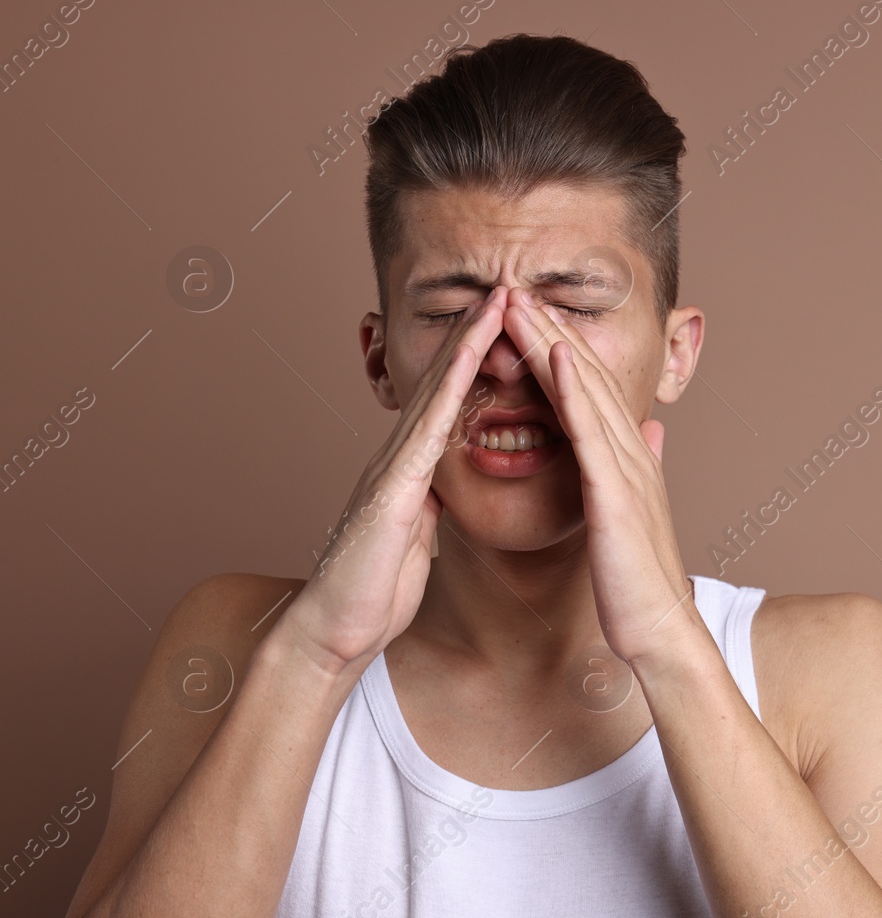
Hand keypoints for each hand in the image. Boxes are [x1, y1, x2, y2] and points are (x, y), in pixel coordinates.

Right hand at [279, 288, 510, 674]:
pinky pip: (426, 431)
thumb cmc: (374, 589)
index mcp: (412, 469)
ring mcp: (391, 468)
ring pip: (435, 392)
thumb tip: (441, 488)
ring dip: (467, 344)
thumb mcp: (415, 538)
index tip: (512, 323)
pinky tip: (469, 364)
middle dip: (476, 332)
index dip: (479, 359)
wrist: (334, 631)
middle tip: (509, 285)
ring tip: (498, 301)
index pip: (451, 401)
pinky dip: (449, 392)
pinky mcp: (391, 490)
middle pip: (443, 381)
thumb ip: (427, 505)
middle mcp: (399, 456)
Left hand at [503, 286, 703, 665]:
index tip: (527, 315)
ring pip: (588, 392)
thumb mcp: (632, 518)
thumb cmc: (637, 585)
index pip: (589, 392)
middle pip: (587, 378)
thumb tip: (648, 437)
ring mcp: (627, 471)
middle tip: (515, 287)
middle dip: (551, 330)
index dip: (559, 349)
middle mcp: (631, 454)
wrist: (661, 632)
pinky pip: (592, 433)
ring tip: (525, 301)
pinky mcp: (617, 494)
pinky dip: (576, 391)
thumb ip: (636, 473)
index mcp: (627, 461)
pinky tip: (559, 357)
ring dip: (557, 343)